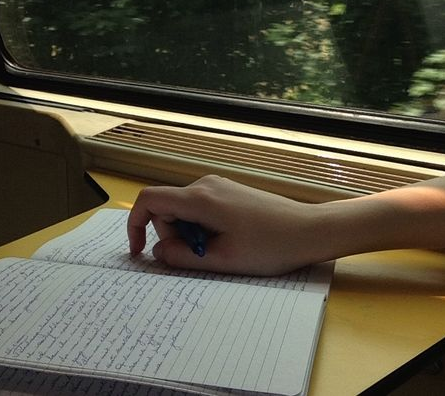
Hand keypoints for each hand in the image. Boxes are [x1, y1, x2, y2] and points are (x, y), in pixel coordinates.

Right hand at [127, 175, 328, 275]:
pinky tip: (228, 240)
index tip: (140, 252)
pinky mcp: (229, 192)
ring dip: (190, 233)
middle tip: (200, 257)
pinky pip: (201, 207)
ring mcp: (219, 186)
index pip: (149, 200)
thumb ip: (182, 257)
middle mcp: (205, 184)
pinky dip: (202, 226)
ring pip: (185, 209)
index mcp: (200, 198)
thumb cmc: (269, 246)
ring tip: (220, 250)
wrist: (308, 229)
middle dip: (172, 235)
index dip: (136, 224)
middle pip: (167, 207)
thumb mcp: (222, 259)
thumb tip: (158, 252)